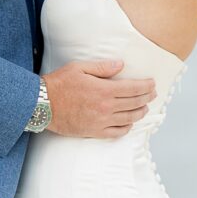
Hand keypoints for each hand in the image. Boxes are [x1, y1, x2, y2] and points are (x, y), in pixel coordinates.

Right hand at [42, 60, 156, 138]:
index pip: (133, 88)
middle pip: (134, 103)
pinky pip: (117, 132)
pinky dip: (127, 128)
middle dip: (147, 97)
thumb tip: (121, 65)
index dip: (145, 86)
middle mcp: (106, 107)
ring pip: (129, 118)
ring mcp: (101, 121)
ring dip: (140, 112)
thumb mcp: (80, 68)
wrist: (42, 104)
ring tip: (145, 107)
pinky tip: (129, 123)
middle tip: (153, 93)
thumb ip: (103, 67)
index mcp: (104, 90)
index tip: (152, 83)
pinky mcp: (95, 132)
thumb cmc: (59, 84)